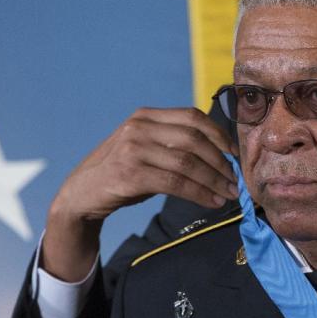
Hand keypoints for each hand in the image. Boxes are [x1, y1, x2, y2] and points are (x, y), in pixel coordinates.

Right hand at [42, 108, 238, 281]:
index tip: (235, 153)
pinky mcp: (130, 174)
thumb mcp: (146, 148)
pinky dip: (199, 193)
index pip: (192, 117)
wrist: (81, 194)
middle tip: (236, 180)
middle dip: (220, 162)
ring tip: (229, 193)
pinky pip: (176, 184)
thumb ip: (174, 144)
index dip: (219, 134)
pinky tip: (211, 201)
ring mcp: (132, 149)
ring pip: (188, 163)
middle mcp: (138, 128)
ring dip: (214, 180)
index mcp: (145, 116)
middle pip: (194, 140)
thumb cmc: (122, 172)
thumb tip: (222, 157)